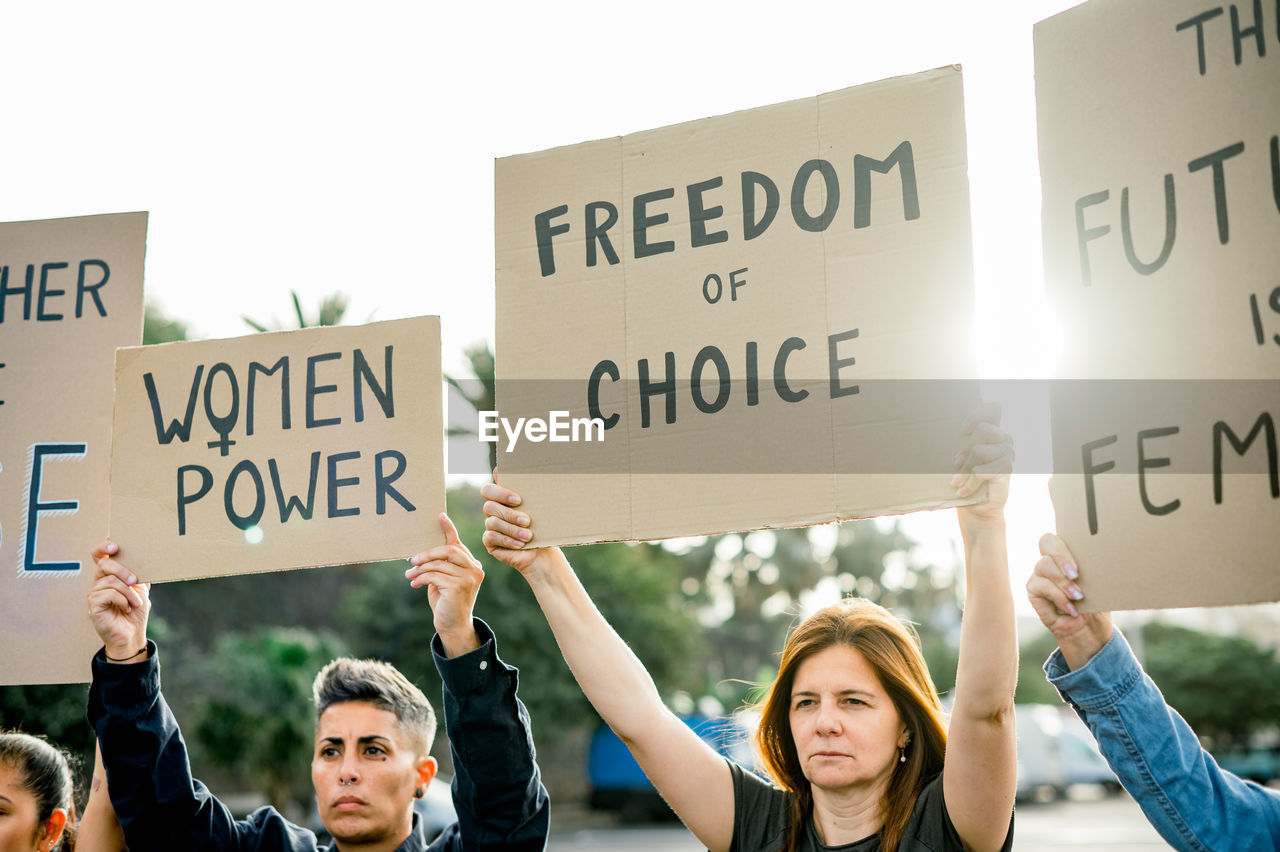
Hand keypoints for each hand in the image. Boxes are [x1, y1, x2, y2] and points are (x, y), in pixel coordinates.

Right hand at [86, 541, 149, 661]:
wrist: (132, 634)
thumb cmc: (136, 611)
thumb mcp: (140, 589)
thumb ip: (138, 574)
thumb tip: (143, 559)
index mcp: (109, 575)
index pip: (99, 556)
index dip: (103, 548)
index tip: (114, 546)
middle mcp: (98, 582)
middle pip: (104, 564)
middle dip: (123, 570)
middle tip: (136, 581)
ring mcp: (94, 593)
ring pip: (111, 581)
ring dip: (129, 592)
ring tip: (136, 603)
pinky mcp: (93, 605)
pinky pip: (109, 594)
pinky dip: (123, 600)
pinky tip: (127, 609)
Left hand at [405, 514, 482, 657]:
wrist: (453, 627)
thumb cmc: (446, 602)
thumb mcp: (443, 580)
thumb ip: (440, 565)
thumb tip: (421, 551)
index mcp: (472, 565)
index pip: (458, 543)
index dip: (449, 528)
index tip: (439, 515)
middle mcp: (474, 569)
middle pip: (448, 550)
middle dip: (427, 553)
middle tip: (412, 559)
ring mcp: (469, 578)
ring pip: (438, 564)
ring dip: (420, 569)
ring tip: (409, 575)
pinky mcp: (459, 586)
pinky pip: (434, 576)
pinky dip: (421, 578)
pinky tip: (414, 584)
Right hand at [480, 480, 559, 578]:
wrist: (544, 551)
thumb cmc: (542, 526)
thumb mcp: (538, 508)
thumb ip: (529, 491)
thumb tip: (517, 475)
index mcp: (502, 498)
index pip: (489, 490)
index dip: (500, 493)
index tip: (518, 500)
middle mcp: (494, 511)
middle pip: (489, 506)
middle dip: (509, 514)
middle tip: (526, 520)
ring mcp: (490, 526)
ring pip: (492, 523)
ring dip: (512, 529)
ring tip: (528, 536)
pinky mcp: (490, 542)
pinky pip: (491, 538)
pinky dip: (507, 540)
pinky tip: (520, 544)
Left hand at [953, 401, 1013, 529]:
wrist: (976, 513)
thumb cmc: (964, 483)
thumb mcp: (958, 460)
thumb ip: (959, 444)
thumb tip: (942, 434)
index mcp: (991, 433)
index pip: (993, 408)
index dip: (978, 414)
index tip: (962, 430)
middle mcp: (1003, 440)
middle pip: (983, 428)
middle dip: (965, 448)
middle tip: (957, 465)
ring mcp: (1008, 454)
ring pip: (979, 450)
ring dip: (965, 469)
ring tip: (959, 480)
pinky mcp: (1007, 470)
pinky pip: (981, 470)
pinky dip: (969, 482)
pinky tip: (963, 491)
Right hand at [1026, 532, 1112, 670]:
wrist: (1090, 629)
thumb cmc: (1096, 602)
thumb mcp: (1098, 581)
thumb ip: (1092, 567)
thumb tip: (1103, 554)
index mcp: (1066, 553)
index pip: (1056, 536)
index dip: (1063, 544)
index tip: (1078, 561)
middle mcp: (1050, 560)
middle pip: (1046, 543)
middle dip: (1062, 558)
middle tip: (1076, 575)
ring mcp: (1039, 574)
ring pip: (1043, 565)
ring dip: (1063, 582)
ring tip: (1078, 596)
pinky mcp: (1033, 591)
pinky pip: (1041, 586)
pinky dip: (1058, 597)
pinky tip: (1071, 608)